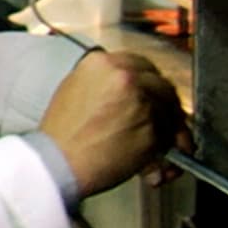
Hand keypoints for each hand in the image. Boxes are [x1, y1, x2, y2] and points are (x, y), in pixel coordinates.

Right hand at [38, 49, 185, 196]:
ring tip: (159, 145)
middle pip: (160, 84)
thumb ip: (105, 83)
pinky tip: (155, 159)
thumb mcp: (74, 91)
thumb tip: (131, 91)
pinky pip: (169, 135)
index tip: (151, 94)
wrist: (57, 163)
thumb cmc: (61, 136)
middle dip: (164, 104)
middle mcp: (124, 76)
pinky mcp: (151, 127)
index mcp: (102, 63)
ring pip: (168, 109)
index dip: (149, 82)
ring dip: (168, 127)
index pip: (141, 64)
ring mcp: (140, 100)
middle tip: (163, 120)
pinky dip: (167, 148)